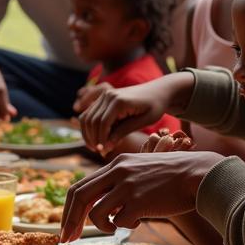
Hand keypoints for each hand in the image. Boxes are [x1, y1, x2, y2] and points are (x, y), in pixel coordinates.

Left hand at [58, 150, 225, 240]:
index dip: (68, 208)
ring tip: (116, 225)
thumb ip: (118, 181)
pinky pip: (120, 222)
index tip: (66, 226)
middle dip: (70, 221)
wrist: (200, 175)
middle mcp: (117, 171)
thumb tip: (99, 205)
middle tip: (67, 239)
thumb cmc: (173, 177)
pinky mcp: (140, 202)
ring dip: (102, 226)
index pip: (80, 186)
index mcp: (115, 163)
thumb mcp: (140, 168)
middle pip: (79, 198)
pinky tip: (139, 220)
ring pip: (97, 214)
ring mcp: (127, 186)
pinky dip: (125, 226)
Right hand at [76, 72, 192, 154]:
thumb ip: (124, 132)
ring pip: (86, 117)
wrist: (158, 91)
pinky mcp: (103, 98)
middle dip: (93, 138)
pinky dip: (89, 127)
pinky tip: (96, 138)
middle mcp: (108, 96)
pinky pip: (89, 113)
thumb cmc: (155, 107)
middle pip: (92, 120)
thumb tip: (106, 147)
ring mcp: (104, 96)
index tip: (103, 152)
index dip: (100, 139)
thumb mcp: (144, 121)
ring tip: (96, 148)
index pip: (103, 123)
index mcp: (119, 101)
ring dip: (88, 134)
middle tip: (100, 152)